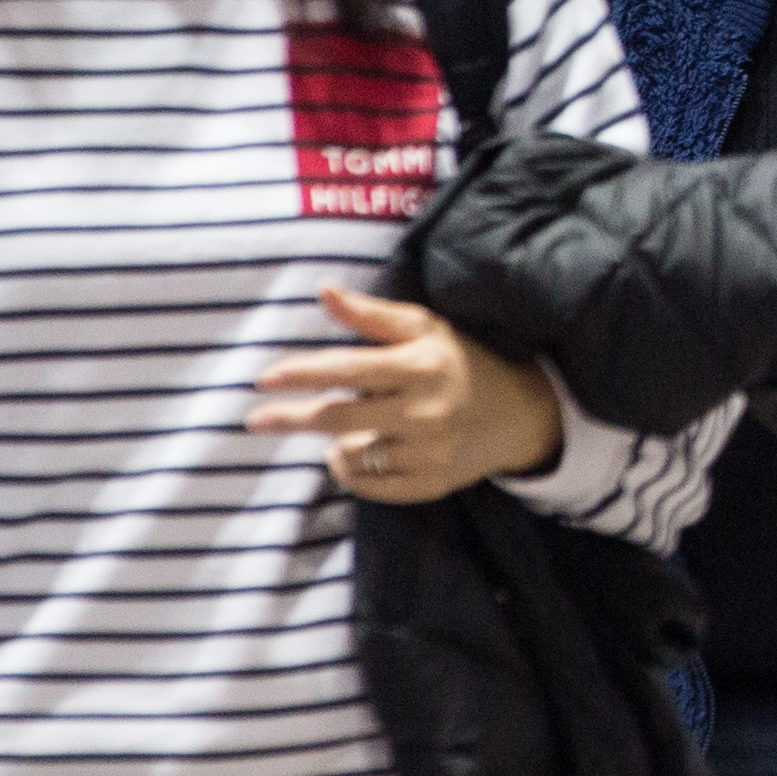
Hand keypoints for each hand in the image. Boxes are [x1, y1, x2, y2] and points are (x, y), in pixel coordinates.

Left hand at [252, 287, 562, 503]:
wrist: (520, 414)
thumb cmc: (459, 360)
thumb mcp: (424, 328)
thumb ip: (370, 314)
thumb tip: (322, 290)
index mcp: (420, 366)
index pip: (348, 369)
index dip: (303, 373)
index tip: (263, 378)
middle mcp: (424, 411)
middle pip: (337, 419)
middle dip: (291, 418)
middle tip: (256, 420)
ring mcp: (429, 452)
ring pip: (351, 456)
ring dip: (333, 445)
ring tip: (337, 433)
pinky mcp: (431, 484)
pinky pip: (371, 485)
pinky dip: (353, 471)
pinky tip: (355, 455)